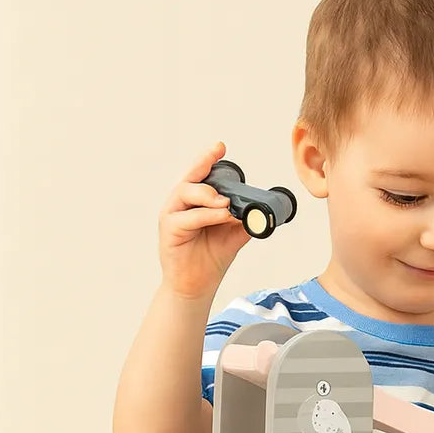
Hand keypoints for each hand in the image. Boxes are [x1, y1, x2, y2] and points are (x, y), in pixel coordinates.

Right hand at [157, 141, 251, 298]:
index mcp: (194, 202)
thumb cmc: (210, 258)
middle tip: (219, 157)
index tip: (220, 147)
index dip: (207, 159)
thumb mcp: (233, 235)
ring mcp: (172, 217)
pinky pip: (187, 218)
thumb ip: (245, 220)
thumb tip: (264, 211)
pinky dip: (206, 215)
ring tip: (226, 202)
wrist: (197, 286)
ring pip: (186, 193)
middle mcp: (180, 205)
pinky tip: (223, 215)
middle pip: (189, 178)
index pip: (200, 175)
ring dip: (208, 195)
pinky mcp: (169, 232)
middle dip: (203, 165)